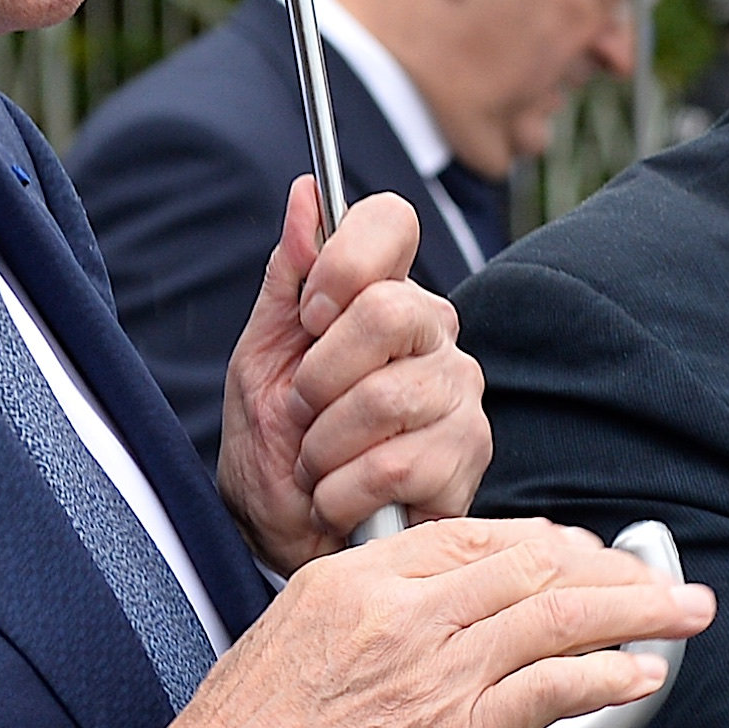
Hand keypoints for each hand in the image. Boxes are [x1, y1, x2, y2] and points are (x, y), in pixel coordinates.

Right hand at [129, 518, 707, 727]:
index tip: (581, 553)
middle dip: (610, 569)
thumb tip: (434, 601)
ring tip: (684, 613)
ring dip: (637, 612)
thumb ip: (368, 604)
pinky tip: (642, 674)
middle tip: (658, 579)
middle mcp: (404, 614)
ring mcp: (436, 677)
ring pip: (559, 617)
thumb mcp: (292, 628)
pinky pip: (555, 691)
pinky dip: (609, 677)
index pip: (477, 536)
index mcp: (359, 578)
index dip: (545, 542)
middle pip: (533, 566)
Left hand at [218, 182, 487, 569]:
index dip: (344, 262)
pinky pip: (392, 466)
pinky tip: (341, 500)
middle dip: (318, 376)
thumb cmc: (273, 443)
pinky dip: (340, 493)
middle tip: (302, 412)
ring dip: (322, 448)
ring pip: (384, 397)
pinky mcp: (468, 460)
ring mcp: (460, 395)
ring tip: (318, 466)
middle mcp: (435, 335)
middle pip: (388, 309)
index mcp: (385, 295)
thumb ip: (288, 277)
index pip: (391, 221)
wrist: (282, 536)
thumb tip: (307, 192)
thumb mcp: (260, 355)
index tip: (310, 315)